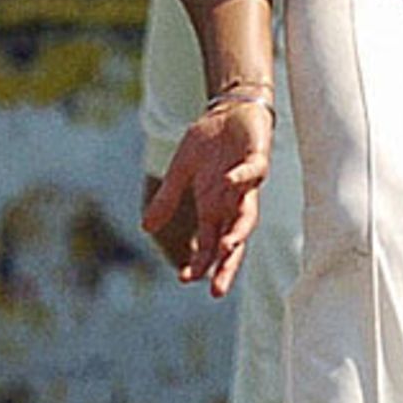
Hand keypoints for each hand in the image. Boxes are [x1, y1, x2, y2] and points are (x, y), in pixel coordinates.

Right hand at [141, 95, 271, 297]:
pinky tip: (228, 182)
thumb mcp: (181, 171)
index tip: (185, 279)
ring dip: (239, 231)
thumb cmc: (208, 143)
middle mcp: (232, 202)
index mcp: (213, 207)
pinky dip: (242, 179)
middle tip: (217, 291)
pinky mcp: (257, 160)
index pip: (209, 244)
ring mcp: (246, 184)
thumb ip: (168, 198)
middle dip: (226, 265)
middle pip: (232, 241)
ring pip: (248, 215)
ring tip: (228, 246)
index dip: (200, 263)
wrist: (229, 111)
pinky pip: (253, 173)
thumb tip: (145, 228)